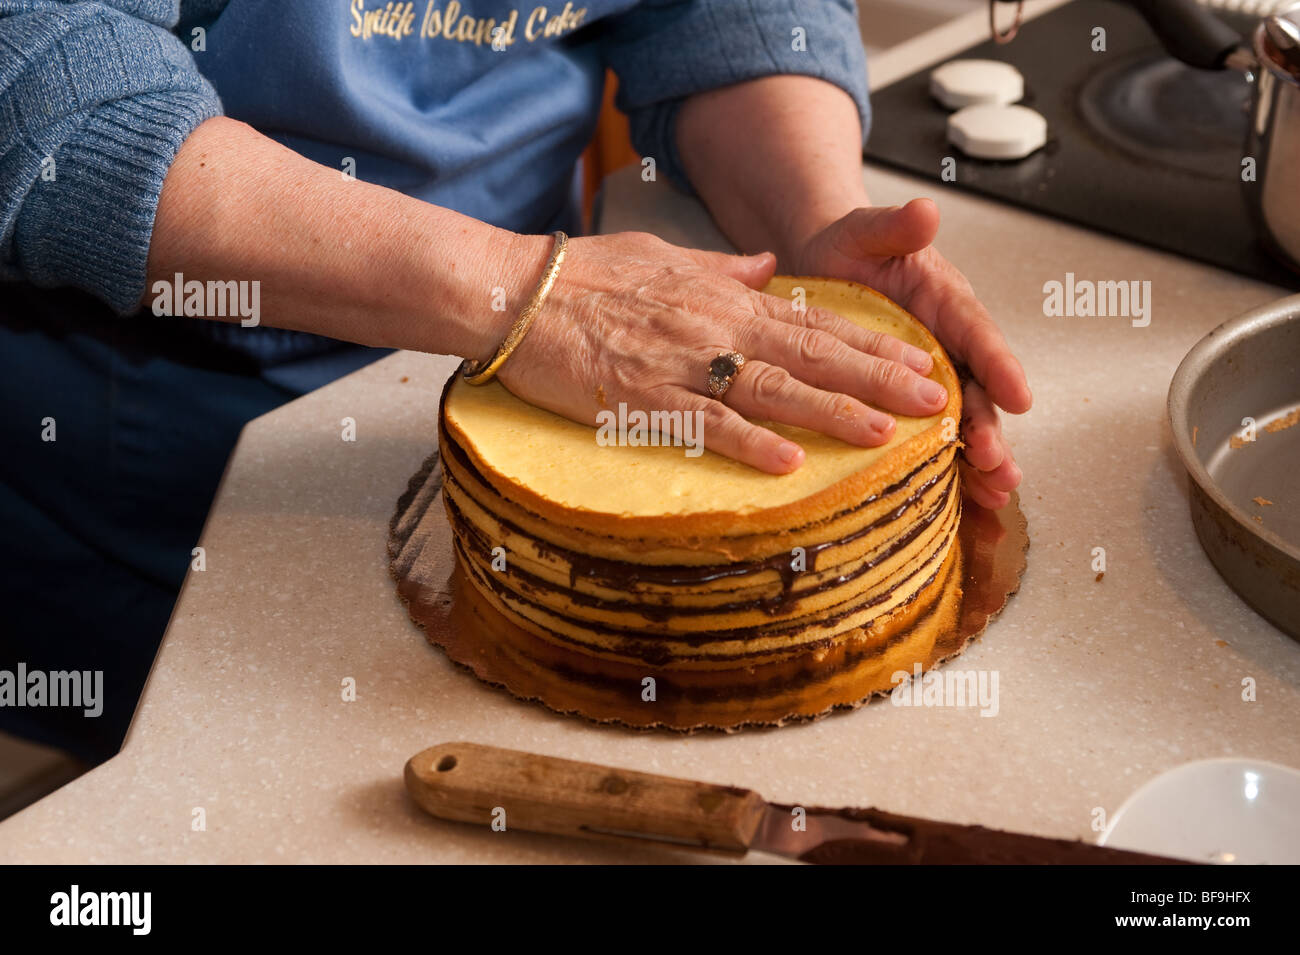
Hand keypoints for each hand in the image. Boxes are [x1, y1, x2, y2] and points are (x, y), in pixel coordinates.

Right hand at [494, 231, 951, 473]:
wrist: (516, 292)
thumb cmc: (583, 275)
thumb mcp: (662, 256)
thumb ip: (721, 267)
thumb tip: (766, 267)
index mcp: (722, 297)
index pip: (814, 321)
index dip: (872, 343)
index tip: (920, 360)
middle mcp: (714, 328)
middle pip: (810, 355)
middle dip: (877, 379)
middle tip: (933, 402)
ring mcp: (680, 365)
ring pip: (771, 390)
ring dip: (831, 412)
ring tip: (883, 434)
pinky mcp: (641, 399)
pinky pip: (704, 424)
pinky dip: (748, 443)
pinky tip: (789, 463)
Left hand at [789, 199, 1031, 508]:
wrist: (821, 265)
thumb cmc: (845, 248)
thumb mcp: (862, 230)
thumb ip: (893, 226)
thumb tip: (924, 211)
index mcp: (943, 300)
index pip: (976, 332)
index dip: (999, 365)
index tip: (1019, 395)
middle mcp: (947, 342)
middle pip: (977, 388)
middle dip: (990, 428)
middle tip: (998, 462)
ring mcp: (931, 375)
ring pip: (963, 419)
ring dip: (980, 457)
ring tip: (995, 490)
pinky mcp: (908, 398)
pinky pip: (932, 434)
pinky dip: (949, 465)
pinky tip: (967, 498)